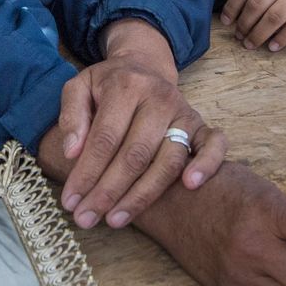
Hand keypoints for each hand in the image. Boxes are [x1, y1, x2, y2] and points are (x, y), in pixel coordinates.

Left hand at [46, 19, 225, 231]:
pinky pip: (215, 144)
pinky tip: (190, 186)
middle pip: (135, 155)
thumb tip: (72, 153)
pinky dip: (206, 164)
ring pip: (168, 160)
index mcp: (126, 86)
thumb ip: (72, 116)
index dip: (87, 173)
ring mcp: (184, 112)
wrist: (145, 66)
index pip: (105, 138)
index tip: (70, 201)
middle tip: (86, 219)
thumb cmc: (108, 84)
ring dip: (142, 195)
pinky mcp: (201, 124)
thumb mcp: (80, 87)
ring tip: (116, 220)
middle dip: (108, 192)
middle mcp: (159, 98)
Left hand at [221, 0, 285, 51]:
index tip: (226, 21)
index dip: (232, 7)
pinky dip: (282, 38)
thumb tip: (241, 3)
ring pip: (273, 18)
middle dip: (244, 24)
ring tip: (251, 44)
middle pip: (257, 5)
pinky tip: (273, 46)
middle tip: (239, 36)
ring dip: (258, 35)